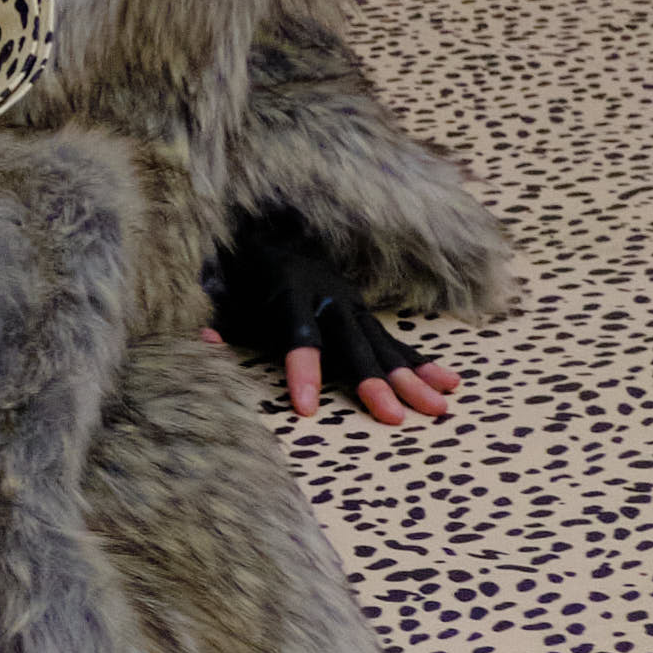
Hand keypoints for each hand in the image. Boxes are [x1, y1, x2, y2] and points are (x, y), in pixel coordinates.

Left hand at [202, 208, 460, 427]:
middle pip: (353, 346)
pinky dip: (422, 364)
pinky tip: (447, 384)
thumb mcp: (227, 299)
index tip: (307, 408)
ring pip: (383, 346)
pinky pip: (397, 342)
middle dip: (372, 382)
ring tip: (437, 408)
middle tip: (392, 418)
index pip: (299, 337)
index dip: (303, 371)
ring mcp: (353, 306)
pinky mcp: (365, 314)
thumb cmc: (244, 278)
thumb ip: (222, 322)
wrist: (275, 235)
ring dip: (411, 379)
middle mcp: (329, 299)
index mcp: (290, 295)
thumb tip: (205, 340)